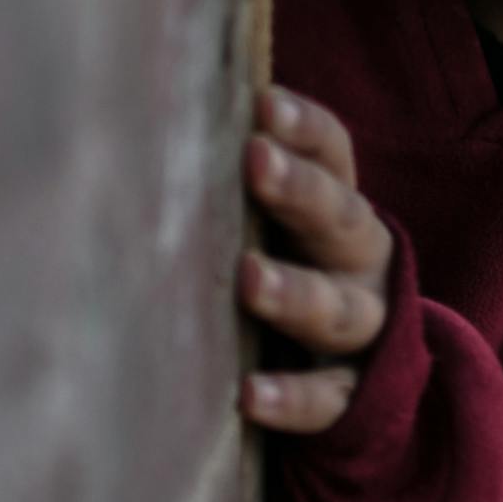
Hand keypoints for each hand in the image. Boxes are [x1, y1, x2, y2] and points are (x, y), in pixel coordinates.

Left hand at [238, 84, 393, 434]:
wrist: (362, 366)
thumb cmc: (288, 266)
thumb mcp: (277, 221)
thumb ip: (231, 183)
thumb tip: (139, 120)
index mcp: (340, 206)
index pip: (333, 153)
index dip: (304, 127)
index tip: (263, 103)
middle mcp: (359, 260)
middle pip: (340, 218)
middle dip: (300, 190)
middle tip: (256, 161)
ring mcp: (363, 328)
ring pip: (337, 309)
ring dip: (295, 292)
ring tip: (250, 279)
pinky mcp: (353, 394)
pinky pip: (328, 398)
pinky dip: (292, 398)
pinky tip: (250, 395)